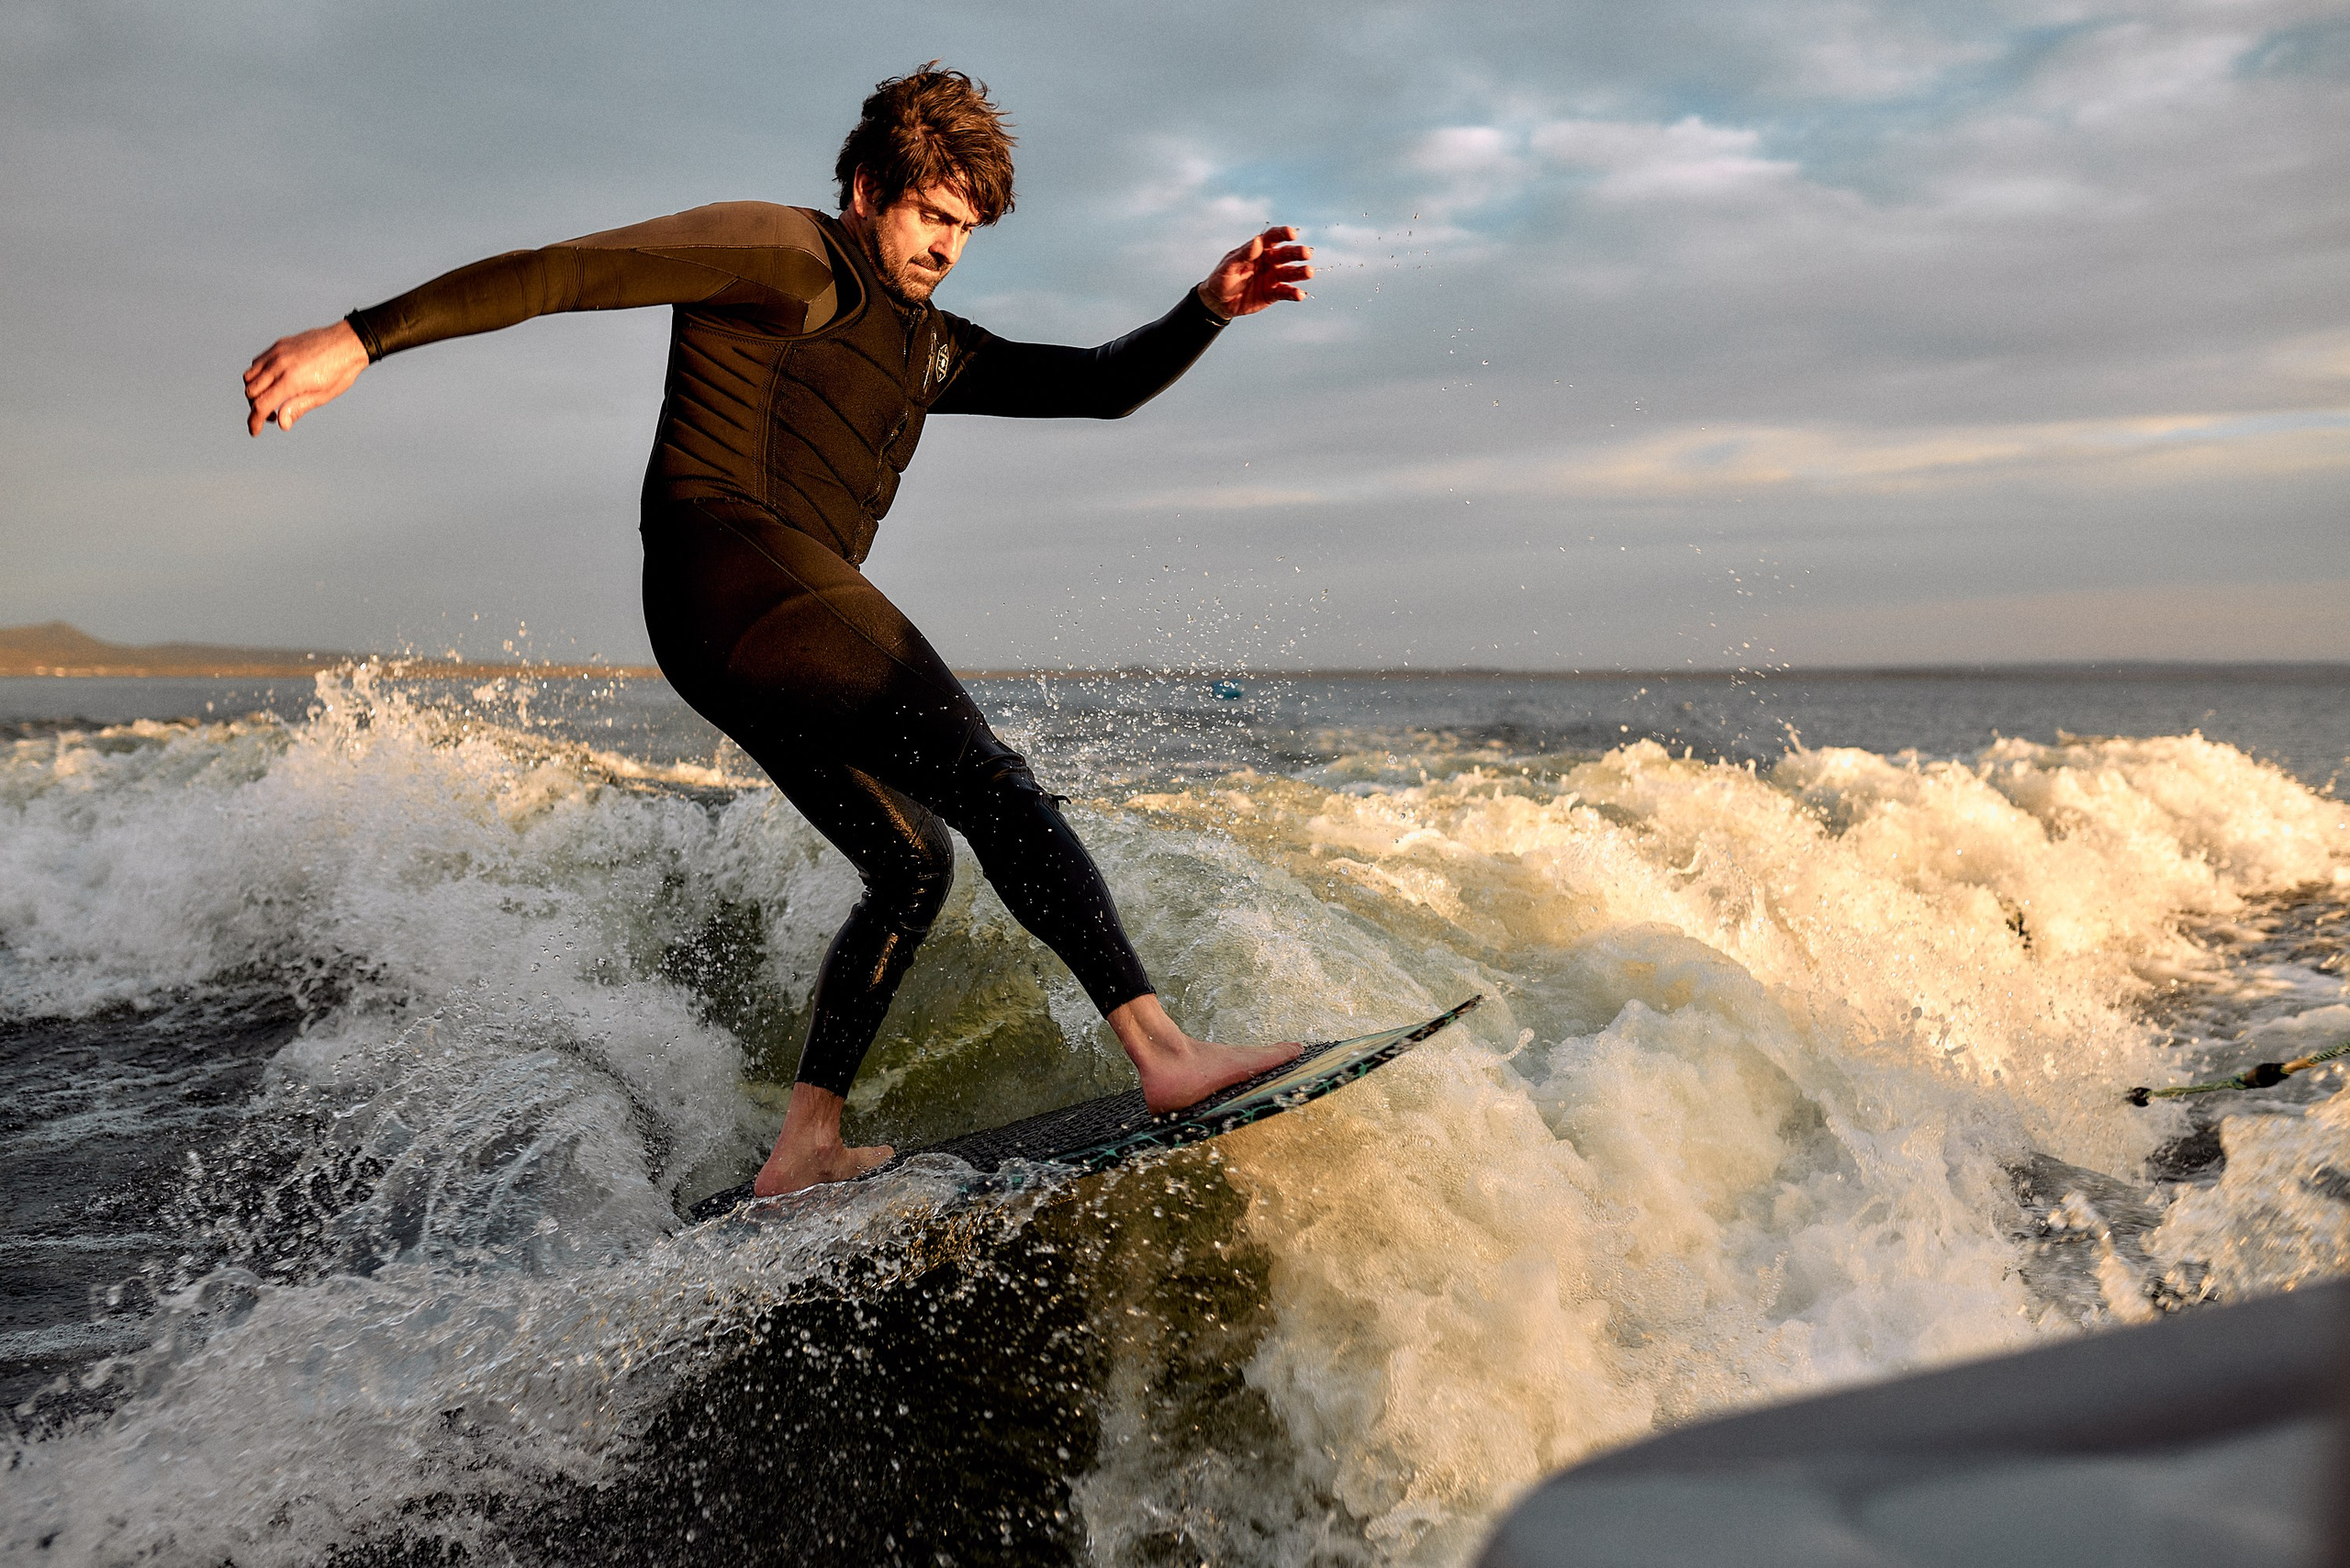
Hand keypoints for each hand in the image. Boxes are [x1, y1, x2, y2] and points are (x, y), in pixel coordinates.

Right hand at [243, 320, 368, 435]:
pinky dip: (258, 375)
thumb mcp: (322, 395)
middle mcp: (279, 365)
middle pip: (251, 391)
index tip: (255, 432)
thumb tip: (281, 424)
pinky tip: (273, 382)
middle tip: (273, 416)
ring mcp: (277, 353)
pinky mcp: (278, 345)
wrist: (348, 342)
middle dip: (256, 408)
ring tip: (272, 399)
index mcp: (291, 380)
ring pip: (249, 376)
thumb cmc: (340, 371)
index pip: (262, 405)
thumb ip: (298, 408)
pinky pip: (257, 362)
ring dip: (254, 391)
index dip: (255, 421)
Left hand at [1197, 226, 1312, 319]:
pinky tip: (1300, 295)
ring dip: (1300, 272)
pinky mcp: (1273, 294)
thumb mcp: (1229, 266)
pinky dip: (1293, 293)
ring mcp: (1273, 277)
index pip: (1273, 237)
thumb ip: (1244, 254)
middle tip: (1306, 253)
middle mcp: (1269, 261)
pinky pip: (1286, 292)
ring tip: (1309, 272)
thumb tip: (1258, 241)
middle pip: (1286, 254)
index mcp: (1259, 249)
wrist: (1219, 302)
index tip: (1292, 234)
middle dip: (1297, 253)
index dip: (1283, 234)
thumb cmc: (1222, 278)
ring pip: (1290, 273)